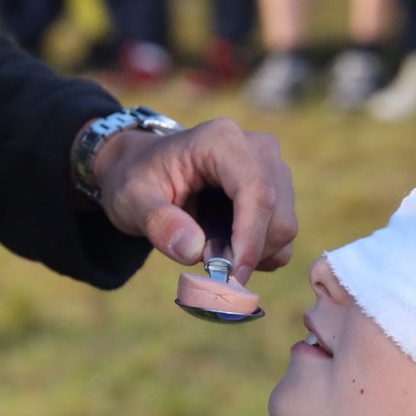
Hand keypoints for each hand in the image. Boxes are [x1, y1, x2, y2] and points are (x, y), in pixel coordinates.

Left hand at [91, 118, 297, 276]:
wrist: (145, 169)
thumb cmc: (137, 179)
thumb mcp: (131, 199)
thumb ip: (158, 222)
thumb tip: (195, 250)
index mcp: (221, 140)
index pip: (256, 191)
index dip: (250, 238)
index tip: (231, 275)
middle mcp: (257, 148)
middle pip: (278, 214)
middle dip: (249, 251)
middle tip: (209, 267)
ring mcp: (273, 167)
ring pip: (284, 227)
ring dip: (253, 254)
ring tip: (211, 249)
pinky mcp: (278, 190)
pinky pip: (282, 235)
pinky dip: (259, 253)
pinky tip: (227, 245)